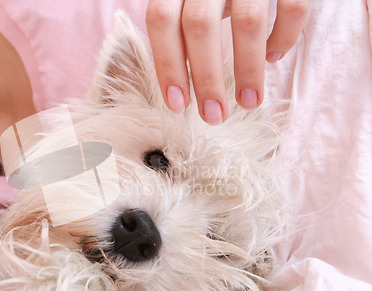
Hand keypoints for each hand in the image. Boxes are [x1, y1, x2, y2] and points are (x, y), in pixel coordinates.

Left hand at [146, 0, 309, 123]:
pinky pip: (292, 6)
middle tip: (213, 115)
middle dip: (206, 78)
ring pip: (247, 22)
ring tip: (249, 102)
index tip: (178, 105)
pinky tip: (275, 56)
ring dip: (247, 69)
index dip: (167, 64)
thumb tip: (176, 78)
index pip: (161, 20)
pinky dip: (284, 36)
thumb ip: (180, 25)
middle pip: (200, 26)